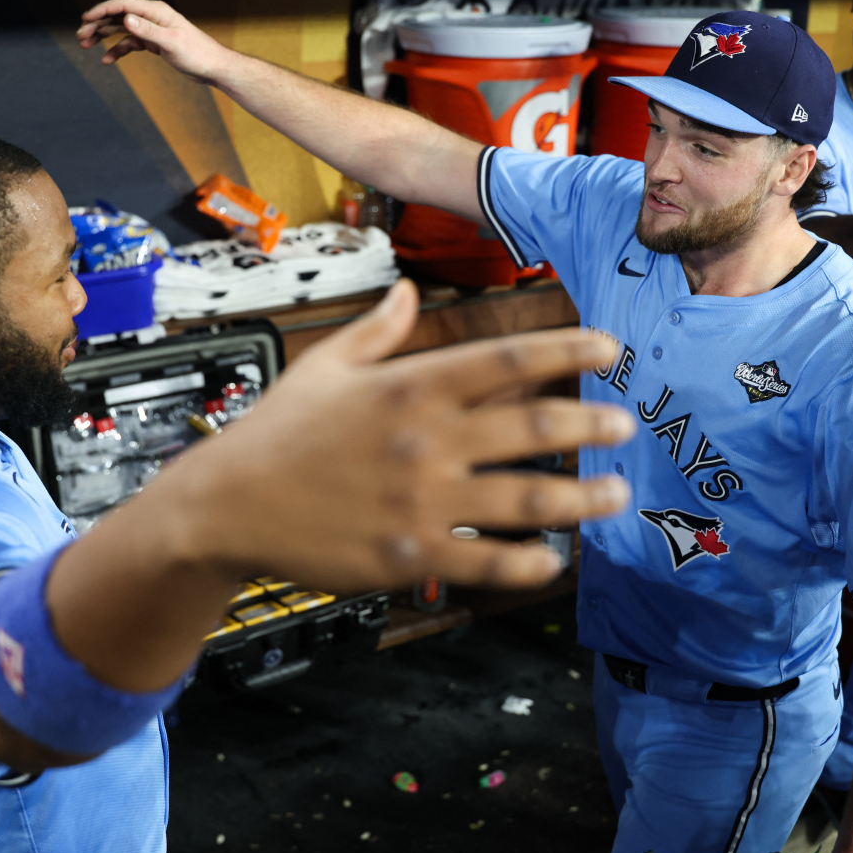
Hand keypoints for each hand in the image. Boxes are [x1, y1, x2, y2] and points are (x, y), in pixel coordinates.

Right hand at [76, 0, 229, 80]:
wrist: (213, 67)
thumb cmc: (197, 53)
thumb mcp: (172, 43)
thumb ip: (148, 31)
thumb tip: (127, 20)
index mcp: (156, 11)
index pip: (123, 5)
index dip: (102, 10)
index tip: (85, 19)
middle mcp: (152, 17)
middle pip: (118, 16)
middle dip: (97, 25)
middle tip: (80, 36)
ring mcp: (152, 30)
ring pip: (121, 30)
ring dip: (103, 37)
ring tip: (86, 45)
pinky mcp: (153, 43)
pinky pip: (130, 44)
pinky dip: (118, 50)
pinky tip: (107, 60)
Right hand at [169, 279, 635, 591]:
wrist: (227, 505)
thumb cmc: (277, 434)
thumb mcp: (324, 367)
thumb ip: (378, 327)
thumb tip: (409, 288)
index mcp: (409, 386)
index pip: (506, 359)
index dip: (567, 349)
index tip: (609, 347)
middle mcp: (426, 440)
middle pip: (532, 426)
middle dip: (590, 424)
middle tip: (625, 427)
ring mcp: (421, 501)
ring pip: (525, 499)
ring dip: (581, 498)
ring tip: (614, 495)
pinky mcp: (409, 556)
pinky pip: (483, 560)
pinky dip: (525, 563)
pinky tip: (551, 561)